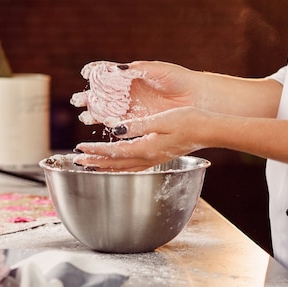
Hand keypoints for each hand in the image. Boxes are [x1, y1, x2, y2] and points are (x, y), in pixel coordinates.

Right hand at [71, 61, 199, 125]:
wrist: (195, 98)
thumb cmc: (178, 80)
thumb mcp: (158, 70)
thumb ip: (138, 69)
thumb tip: (116, 69)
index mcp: (129, 75)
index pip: (106, 72)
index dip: (94, 72)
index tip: (86, 73)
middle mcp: (126, 92)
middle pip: (100, 94)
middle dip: (87, 97)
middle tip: (78, 100)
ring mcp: (130, 107)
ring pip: (105, 110)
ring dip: (93, 114)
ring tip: (85, 117)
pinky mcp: (136, 122)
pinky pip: (118, 123)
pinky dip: (107, 125)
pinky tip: (101, 125)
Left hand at [74, 107, 210, 170]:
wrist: (210, 130)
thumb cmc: (190, 121)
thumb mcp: (162, 119)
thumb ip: (138, 125)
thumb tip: (115, 129)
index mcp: (147, 148)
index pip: (114, 152)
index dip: (96, 152)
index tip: (79, 149)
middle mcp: (148, 157)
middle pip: (116, 164)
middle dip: (95, 162)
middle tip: (77, 161)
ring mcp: (153, 159)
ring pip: (123, 167)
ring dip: (105, 166)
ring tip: (90, 165)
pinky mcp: (158, 156)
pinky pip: (133, 165)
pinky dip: (119, 166)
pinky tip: (114, 163)